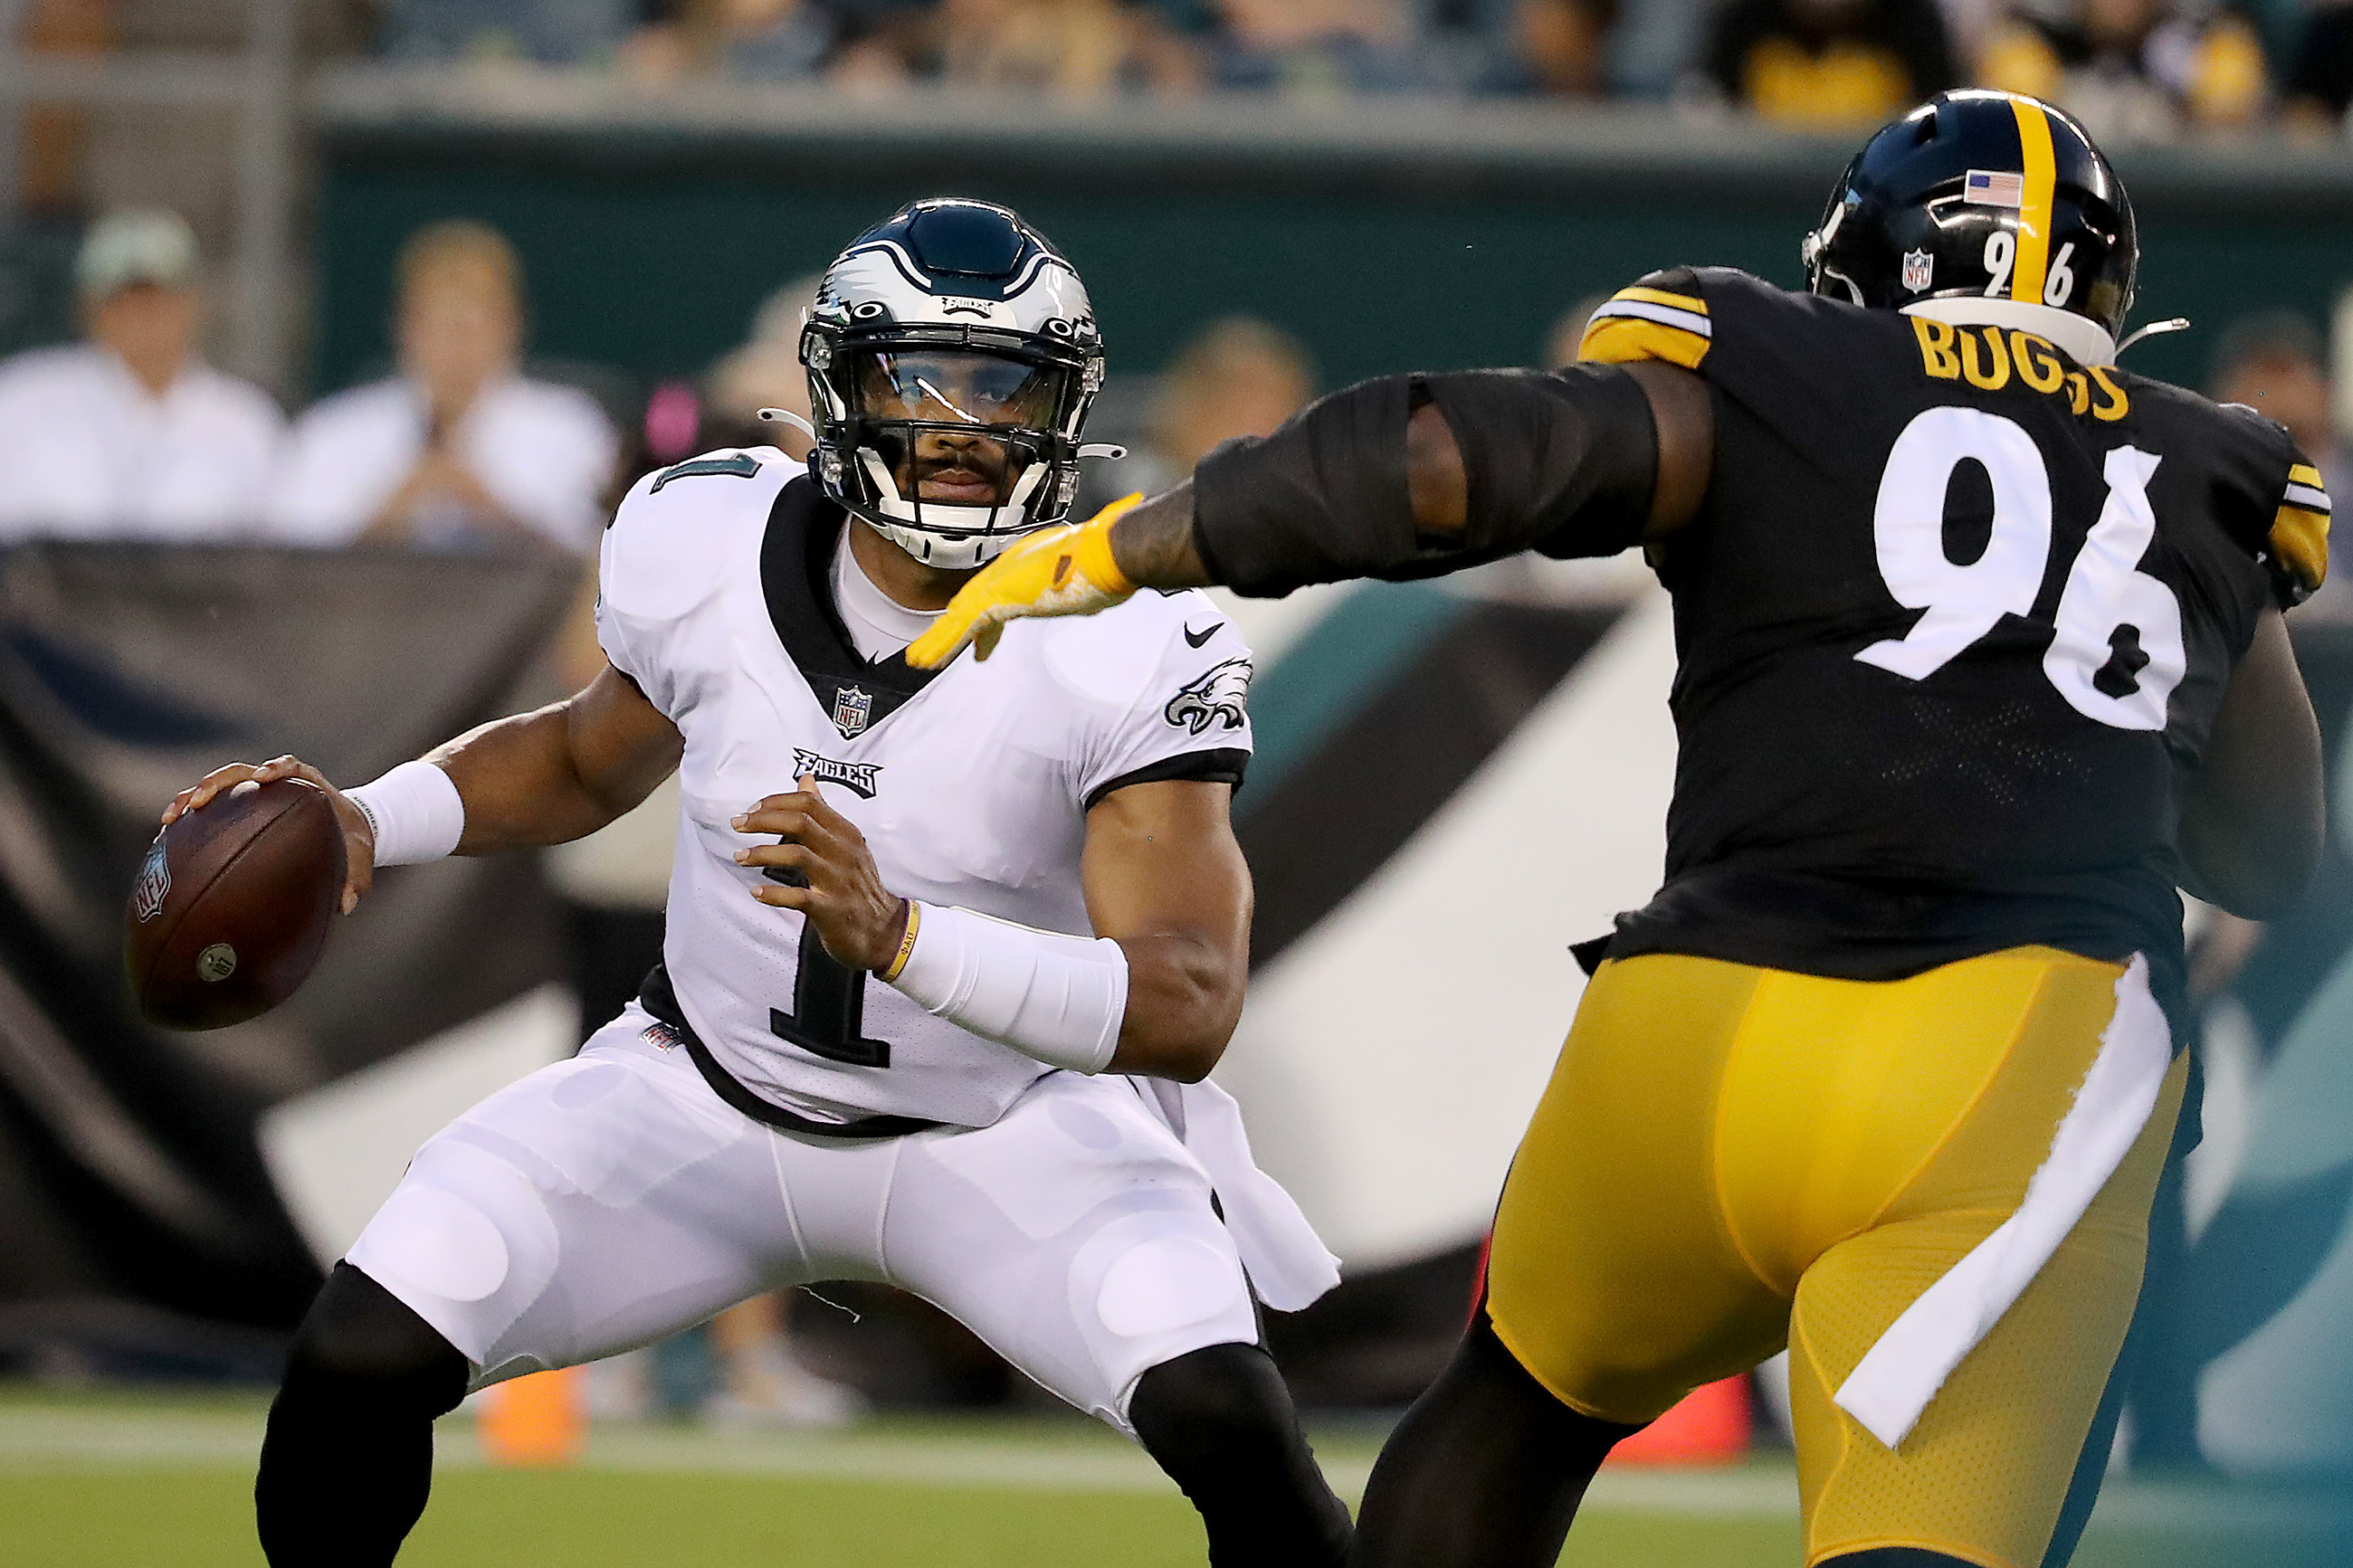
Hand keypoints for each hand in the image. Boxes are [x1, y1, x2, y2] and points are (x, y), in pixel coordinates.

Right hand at [162, 755, 375, 914]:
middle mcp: (276, 784)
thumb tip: (347, 905)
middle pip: (241, 772)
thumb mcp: (360, 857)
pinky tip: (167, 839)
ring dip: (191, 797)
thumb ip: (357, 878)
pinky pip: (212, 810)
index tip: (262, 776)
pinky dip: (191, 820)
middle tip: (199, 800)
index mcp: (307, 784)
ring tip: (170, 818)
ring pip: (218, 788)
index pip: (290, 766)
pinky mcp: (240, 809)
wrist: (345, 831)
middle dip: (217, 782)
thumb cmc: (352, 841)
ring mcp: (254, 794)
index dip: (276, 767)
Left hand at [733, 774, 908, 970]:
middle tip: (738, 825)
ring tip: (740, 857)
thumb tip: (806, 780)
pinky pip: (799, 897)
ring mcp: (838, 881)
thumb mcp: (846, 843)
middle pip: (800, 822)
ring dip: (762, 853)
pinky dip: (774, 894)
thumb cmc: (857, 884)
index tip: (752, 810)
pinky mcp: (831, 909)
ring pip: (797, 854)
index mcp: (845, 833)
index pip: (809, 803)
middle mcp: (844, 852)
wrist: (882, 930)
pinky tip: (756, 893)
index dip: (776, 802)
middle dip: (763, 820)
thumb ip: (823, 812)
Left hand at [906, 494, 1142, 668]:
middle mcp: (1008, 572)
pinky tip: (929, 658)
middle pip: (971, 607)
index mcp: (1026, 566)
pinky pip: (964, 626)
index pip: (995, 599)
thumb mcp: (1091, 573)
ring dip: (939, 641)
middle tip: (931, 651)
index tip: (977, 643)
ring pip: (960, 618)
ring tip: (919, 661)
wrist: (1108, 551)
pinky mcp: (998, 599)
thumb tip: (1097, 594)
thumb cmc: (1106, 554)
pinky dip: (944, 643)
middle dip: (951, 631)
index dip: (981, 622)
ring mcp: (1001, 584)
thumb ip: (1085, 582)